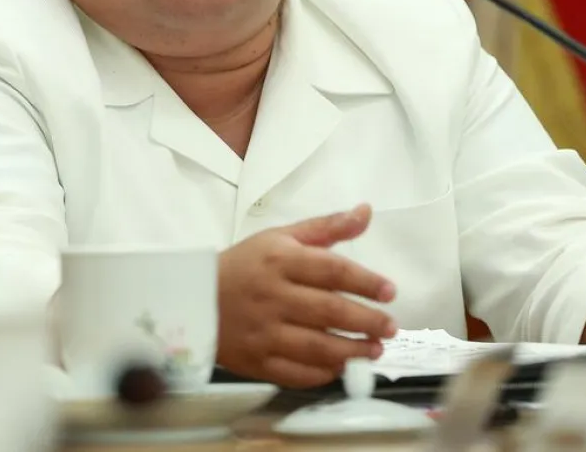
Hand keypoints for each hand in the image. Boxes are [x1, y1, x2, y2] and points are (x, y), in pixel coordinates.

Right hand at [216, 203, 399, 388]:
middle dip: (367, 321)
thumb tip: (366, 211)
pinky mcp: (256, 361)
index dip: (365, 281)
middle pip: (329, 310)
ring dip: (352, 351)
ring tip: (374, 350)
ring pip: (316, 346)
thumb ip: (326, 227)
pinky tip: (340, 368)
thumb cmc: (245, 265)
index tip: (390, 291)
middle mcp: (272, 296)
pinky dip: (322, 374)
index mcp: (279, 261)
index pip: (331, 270)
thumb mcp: (280, 238)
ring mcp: (263, 332)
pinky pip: (296, 373)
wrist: (194, 300)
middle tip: (390, 327)